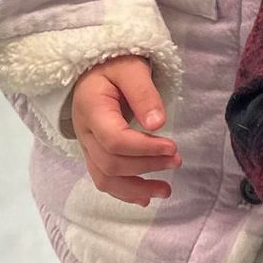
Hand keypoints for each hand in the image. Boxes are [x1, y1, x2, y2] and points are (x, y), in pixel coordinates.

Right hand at [73, 55, 180, 205]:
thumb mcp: (131, 68)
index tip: (172, 147)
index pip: (114, 140)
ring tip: (166, 190)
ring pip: (105, 178)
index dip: (145, 148)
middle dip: (147, 166)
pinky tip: (145, 198)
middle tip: (177, 160)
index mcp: (91, 108)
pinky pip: (103, 178)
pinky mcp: (93, 152)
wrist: (94, 69)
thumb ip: (143, 93)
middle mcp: (84, 132)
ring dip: (136, 188)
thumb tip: (157, 124)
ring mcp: (86, 145)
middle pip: (111, 162)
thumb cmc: (114, 65)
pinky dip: (124, 191)